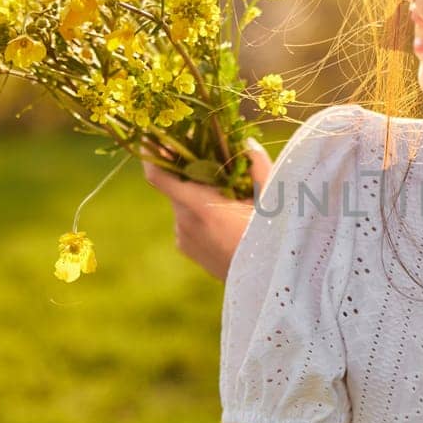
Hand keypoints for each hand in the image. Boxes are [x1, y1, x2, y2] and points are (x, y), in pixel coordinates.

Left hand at [142, 138, 274, 280]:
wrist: (264, 284)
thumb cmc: (270, 239)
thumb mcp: (271, 200)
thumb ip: (258, 167)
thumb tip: (246, 143)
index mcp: (200, 206)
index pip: (158, 177)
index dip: (151, 155)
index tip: (152, 139)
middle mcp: (184, 221)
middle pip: (174, 185)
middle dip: (188, 169)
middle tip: (208, 155)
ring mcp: (183, 236)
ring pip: (182, 202)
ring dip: (197, 191)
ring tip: (226, 191)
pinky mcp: (186, 247)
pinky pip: (187, 220)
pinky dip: (200, 211)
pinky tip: (225, 216)